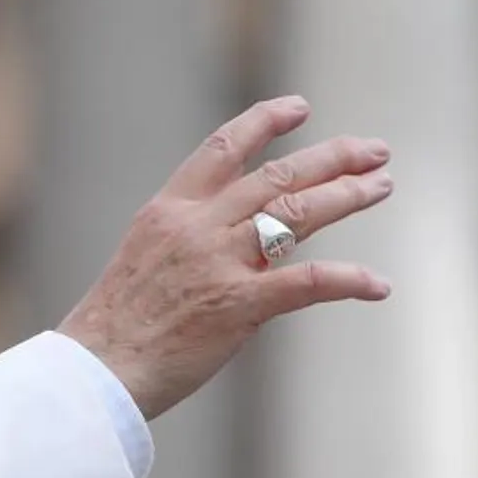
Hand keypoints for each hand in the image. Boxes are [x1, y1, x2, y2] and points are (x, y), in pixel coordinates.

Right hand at [57, 96, 393, 419]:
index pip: (222, 149)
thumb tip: (249, 242)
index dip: (265, 122)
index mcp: (167, 212)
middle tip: (373, 151)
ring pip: (297, 213)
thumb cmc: (115, 326)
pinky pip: (308, 282)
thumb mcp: (143, 260)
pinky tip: (377, 285)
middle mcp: (196, 227)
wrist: (96, 369)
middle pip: (276, 176)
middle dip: (332, 157)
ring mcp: (218, 263)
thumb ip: (191, 241)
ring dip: (347, 197)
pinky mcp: (238, 305)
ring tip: (380, 186)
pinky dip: (349, 280)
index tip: (299, 107)